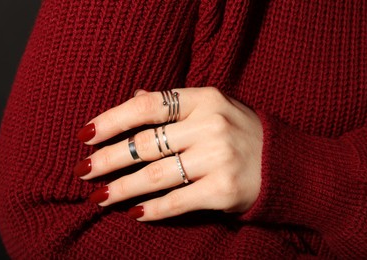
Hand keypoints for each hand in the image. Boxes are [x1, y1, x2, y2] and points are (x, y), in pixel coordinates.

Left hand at [74, 87, 262, 220]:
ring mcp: (218, 158)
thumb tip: (132, 97)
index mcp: (205, 99)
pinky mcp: (224, 190)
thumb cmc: (240, 133)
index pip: (148, 105)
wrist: (283, 164)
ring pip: (155, 175)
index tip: (86, 134)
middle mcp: (211, 125)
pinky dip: (151, 209)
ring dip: (122, 188)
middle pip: (146, 143)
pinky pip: (176, 201)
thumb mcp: (212, 107)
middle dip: (108, 159)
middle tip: (83, 170)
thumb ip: (173, 104)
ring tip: (99, 196)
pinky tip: (133, 212)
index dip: (112, 119)